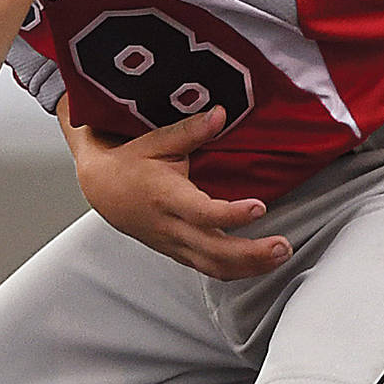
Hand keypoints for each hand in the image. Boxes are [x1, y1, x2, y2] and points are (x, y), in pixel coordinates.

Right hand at [70, 107, 291, 280]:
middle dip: (252, 253)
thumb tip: (220, 113)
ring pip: (214, 267)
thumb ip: (191, 131)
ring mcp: (174, 244)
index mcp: (166, 197)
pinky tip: (260, 263)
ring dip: (250, 267)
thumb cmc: (128, 162)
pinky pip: (209, 269)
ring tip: (280, 256)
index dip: (232, 214)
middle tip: (284, 245)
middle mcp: (170, 226)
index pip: (202, 213)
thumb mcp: (155, 140)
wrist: (99, 187)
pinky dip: (237, 270)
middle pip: (214, 251)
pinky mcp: (177, 252)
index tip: (260, 207)